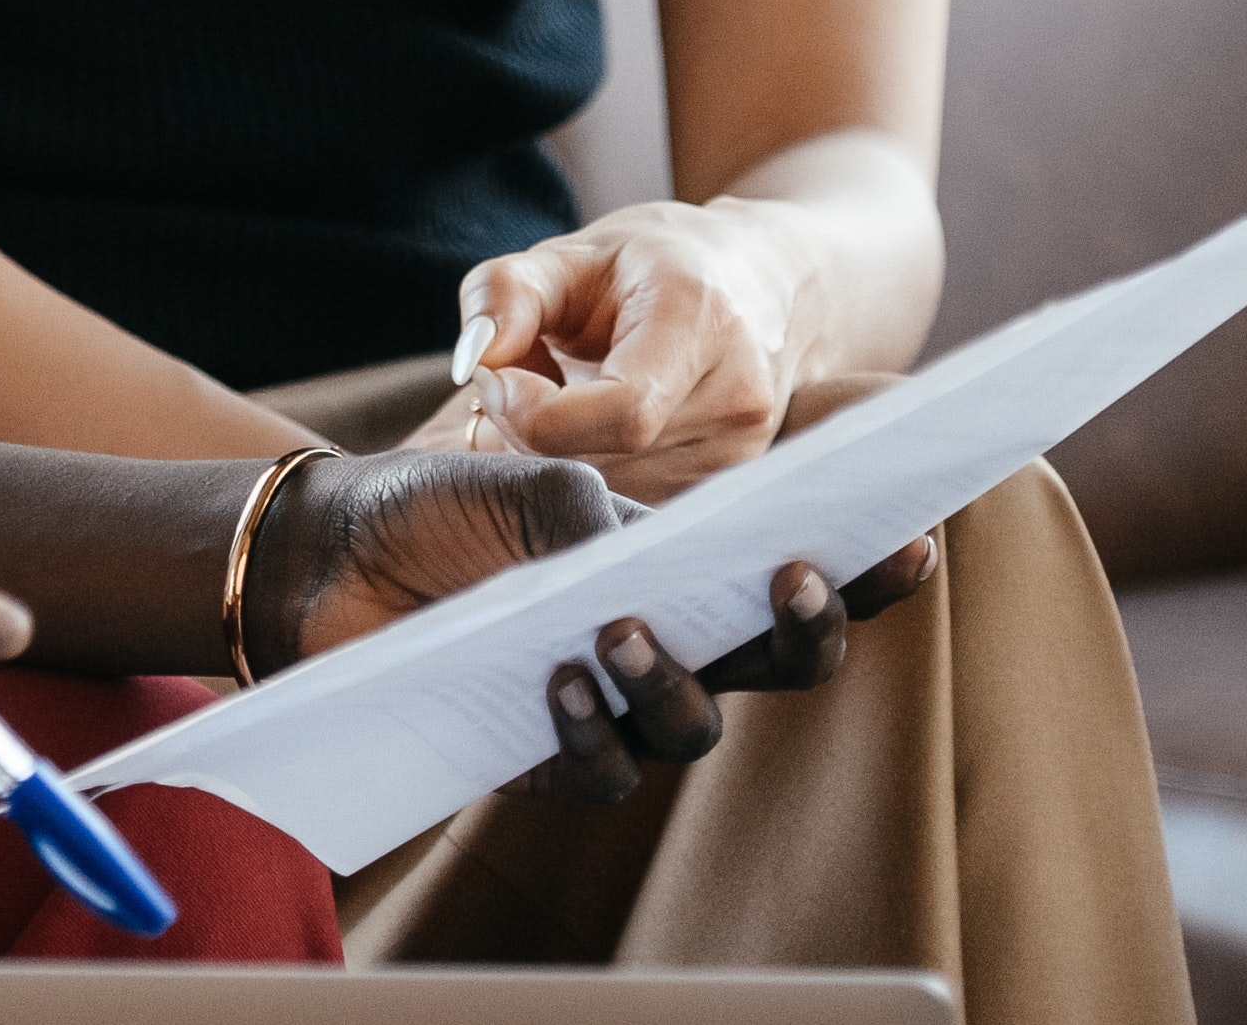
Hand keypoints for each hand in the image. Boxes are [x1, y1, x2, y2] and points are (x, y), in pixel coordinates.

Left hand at [258, 446, 942, 805]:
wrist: (333, 549)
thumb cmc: (445, 501)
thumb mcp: (532, 476)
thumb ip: (605, 509)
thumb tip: (654, 557)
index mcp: (686, 567)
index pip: (799, 576)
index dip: (867, 572)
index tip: (913, 537)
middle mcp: (671, 643)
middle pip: (779, 664)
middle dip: (805, 630)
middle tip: (794, 579)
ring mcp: (615, 705)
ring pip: (694, 725)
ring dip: (672, 678)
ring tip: (620, 626)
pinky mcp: (548, 756)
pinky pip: (602, 770)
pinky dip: (588, 728)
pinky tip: (556, 678)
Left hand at [439, 197, 826, 499]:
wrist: (764, 286)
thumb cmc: (656, 264)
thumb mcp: (572, 253)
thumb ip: (505, 293)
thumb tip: (476, 361)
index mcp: (700, 324)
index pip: (623, 414)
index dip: (536, 413)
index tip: (499, 376)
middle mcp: (735, 400)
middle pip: (604, 459)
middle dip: (530, 429)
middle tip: (521, 376)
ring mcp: (738, 455)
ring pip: (608, 491)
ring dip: (556, 455)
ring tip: (563, 394)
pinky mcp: (724, 489)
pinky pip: (628, 502)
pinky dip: (588, 471)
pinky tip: (591, 426)